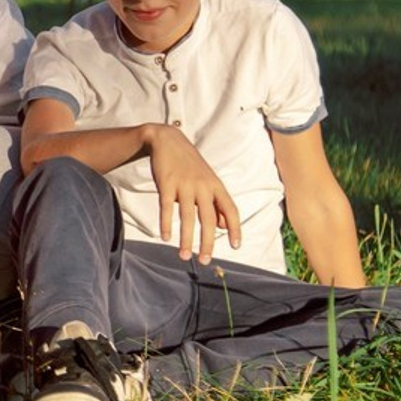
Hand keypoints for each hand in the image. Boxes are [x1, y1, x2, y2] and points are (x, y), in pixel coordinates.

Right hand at [147, 124, 241, 263]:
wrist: (167, 140)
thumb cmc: (189, 164)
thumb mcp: (208, 180)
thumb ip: (216, 202)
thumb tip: (224, 227)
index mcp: (216, 186)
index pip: (231, 210)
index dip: (235, 228)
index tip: (235, 246)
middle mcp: (203, 186)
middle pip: (208, 218)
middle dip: (207, 242)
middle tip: (205, 260)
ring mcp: (184, 184)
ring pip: (187, 217)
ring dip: (186, 238)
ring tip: (183, 255)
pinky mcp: (166, 183)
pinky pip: (166, 207)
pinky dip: (166, 223)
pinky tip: (165, 237)